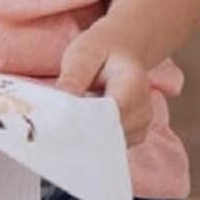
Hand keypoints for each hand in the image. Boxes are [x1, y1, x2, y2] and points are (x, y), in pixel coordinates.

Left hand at [57, 24, 152, 145]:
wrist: (119, 52)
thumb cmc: (99, 52)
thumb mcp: (82, 55)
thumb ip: (73, 78)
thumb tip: (60, 103)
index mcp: (133, 84)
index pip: (112, 114)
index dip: (85, 122)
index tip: (59, 123)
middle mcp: (144, 108)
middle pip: (111, 133)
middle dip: (82, 132)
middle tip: (55, 128)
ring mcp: (142, 124)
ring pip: (109, 144)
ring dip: (87, 138)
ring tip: (68, 122)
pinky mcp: (134, 135)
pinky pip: (110, 146)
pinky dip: (93, 141)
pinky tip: (80, 128)